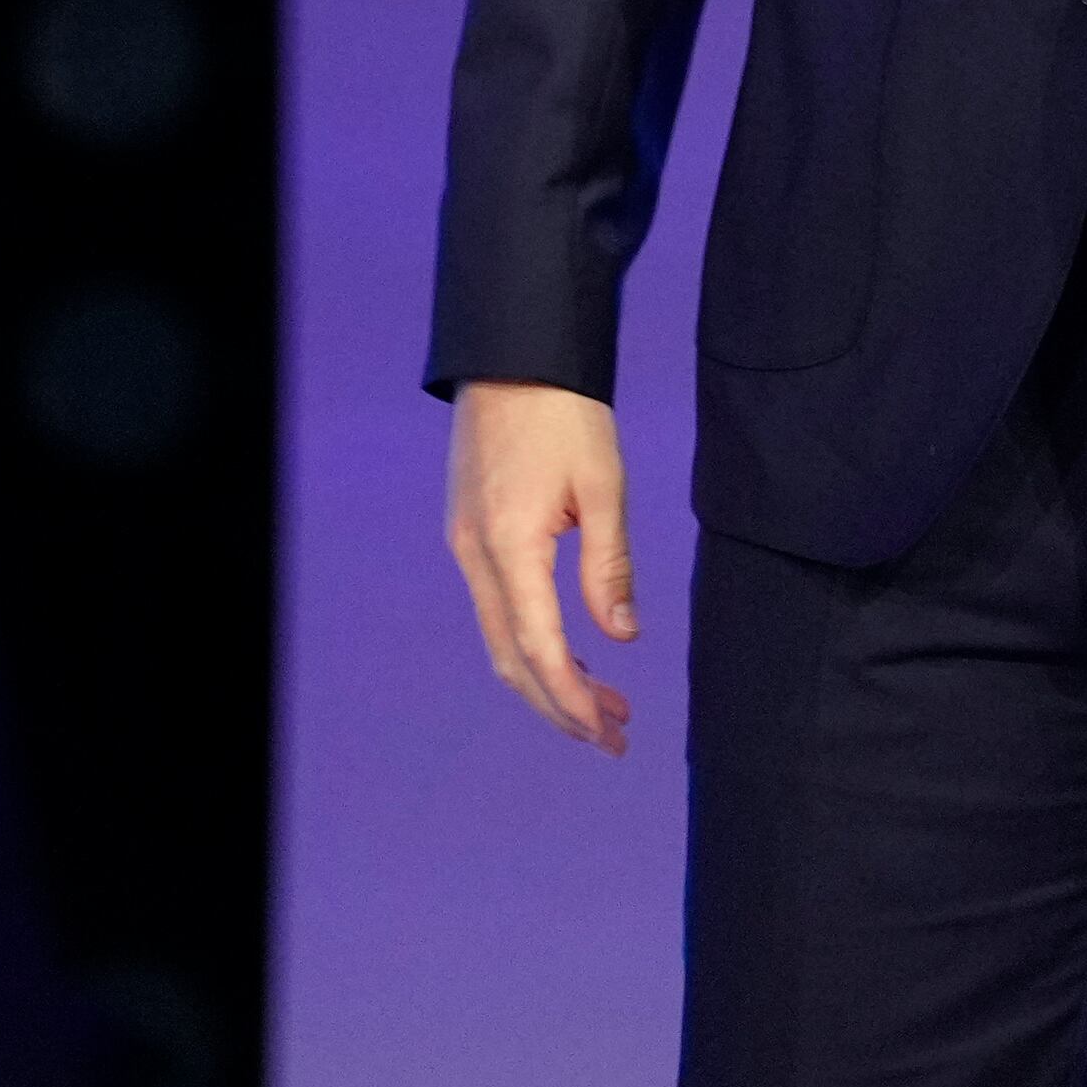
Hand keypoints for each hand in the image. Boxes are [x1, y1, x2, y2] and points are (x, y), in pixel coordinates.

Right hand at [447, 378, 636, 753]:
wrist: (511, 352)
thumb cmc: (563, 411)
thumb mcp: (603, 485)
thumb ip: (609, 566)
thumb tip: (621, 636)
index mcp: (509, 545)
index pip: (539, 648)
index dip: (572, 699)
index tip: (610, 731)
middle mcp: (475, 554)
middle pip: (511, 658)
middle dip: (560, 705)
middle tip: (614, 734)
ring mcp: (465, 543)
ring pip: (500, 637)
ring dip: (547, 678)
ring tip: (604, 702)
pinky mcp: (469, 531)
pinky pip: (496, 607)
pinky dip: (531, 642)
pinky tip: (569, 652)